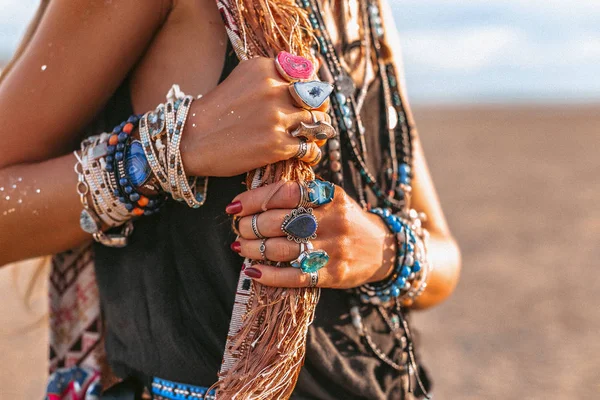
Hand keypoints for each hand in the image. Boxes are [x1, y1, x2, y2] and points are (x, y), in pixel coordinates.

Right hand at [180, 57, 330, 176]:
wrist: (191, 140)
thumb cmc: (218, 110)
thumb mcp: (246, 78)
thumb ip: (279, 72)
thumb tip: (317, 65)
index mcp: (266, 69)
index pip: (308, 75)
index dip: (311, 90)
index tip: (306, 100)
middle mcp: (274, 90)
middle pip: (316, 99)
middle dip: (317, 110)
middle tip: (311, 120)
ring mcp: (277, 117)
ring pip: (317, 122)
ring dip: (315, 132)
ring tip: (306, 137)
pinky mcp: (277, 145)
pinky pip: (310, 148)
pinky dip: (312, 153)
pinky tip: (305, 154)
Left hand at [226, 181, 395, 288]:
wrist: (383, 248)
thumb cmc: (347, 219)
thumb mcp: (332, 197)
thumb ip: (302, 193)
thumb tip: (256, 196)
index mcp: (329, 195)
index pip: (284, 193)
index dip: (254, 200)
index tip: (235, 207)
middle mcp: (332, 219)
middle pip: (278, 222)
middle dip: (250, 226)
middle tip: (239, 230)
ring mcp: (334, 248)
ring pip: (282, 249)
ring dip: (253, 250)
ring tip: (240, 248)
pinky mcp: (334, 274)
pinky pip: (294, 276)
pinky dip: (269, 275)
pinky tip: (253, 271)